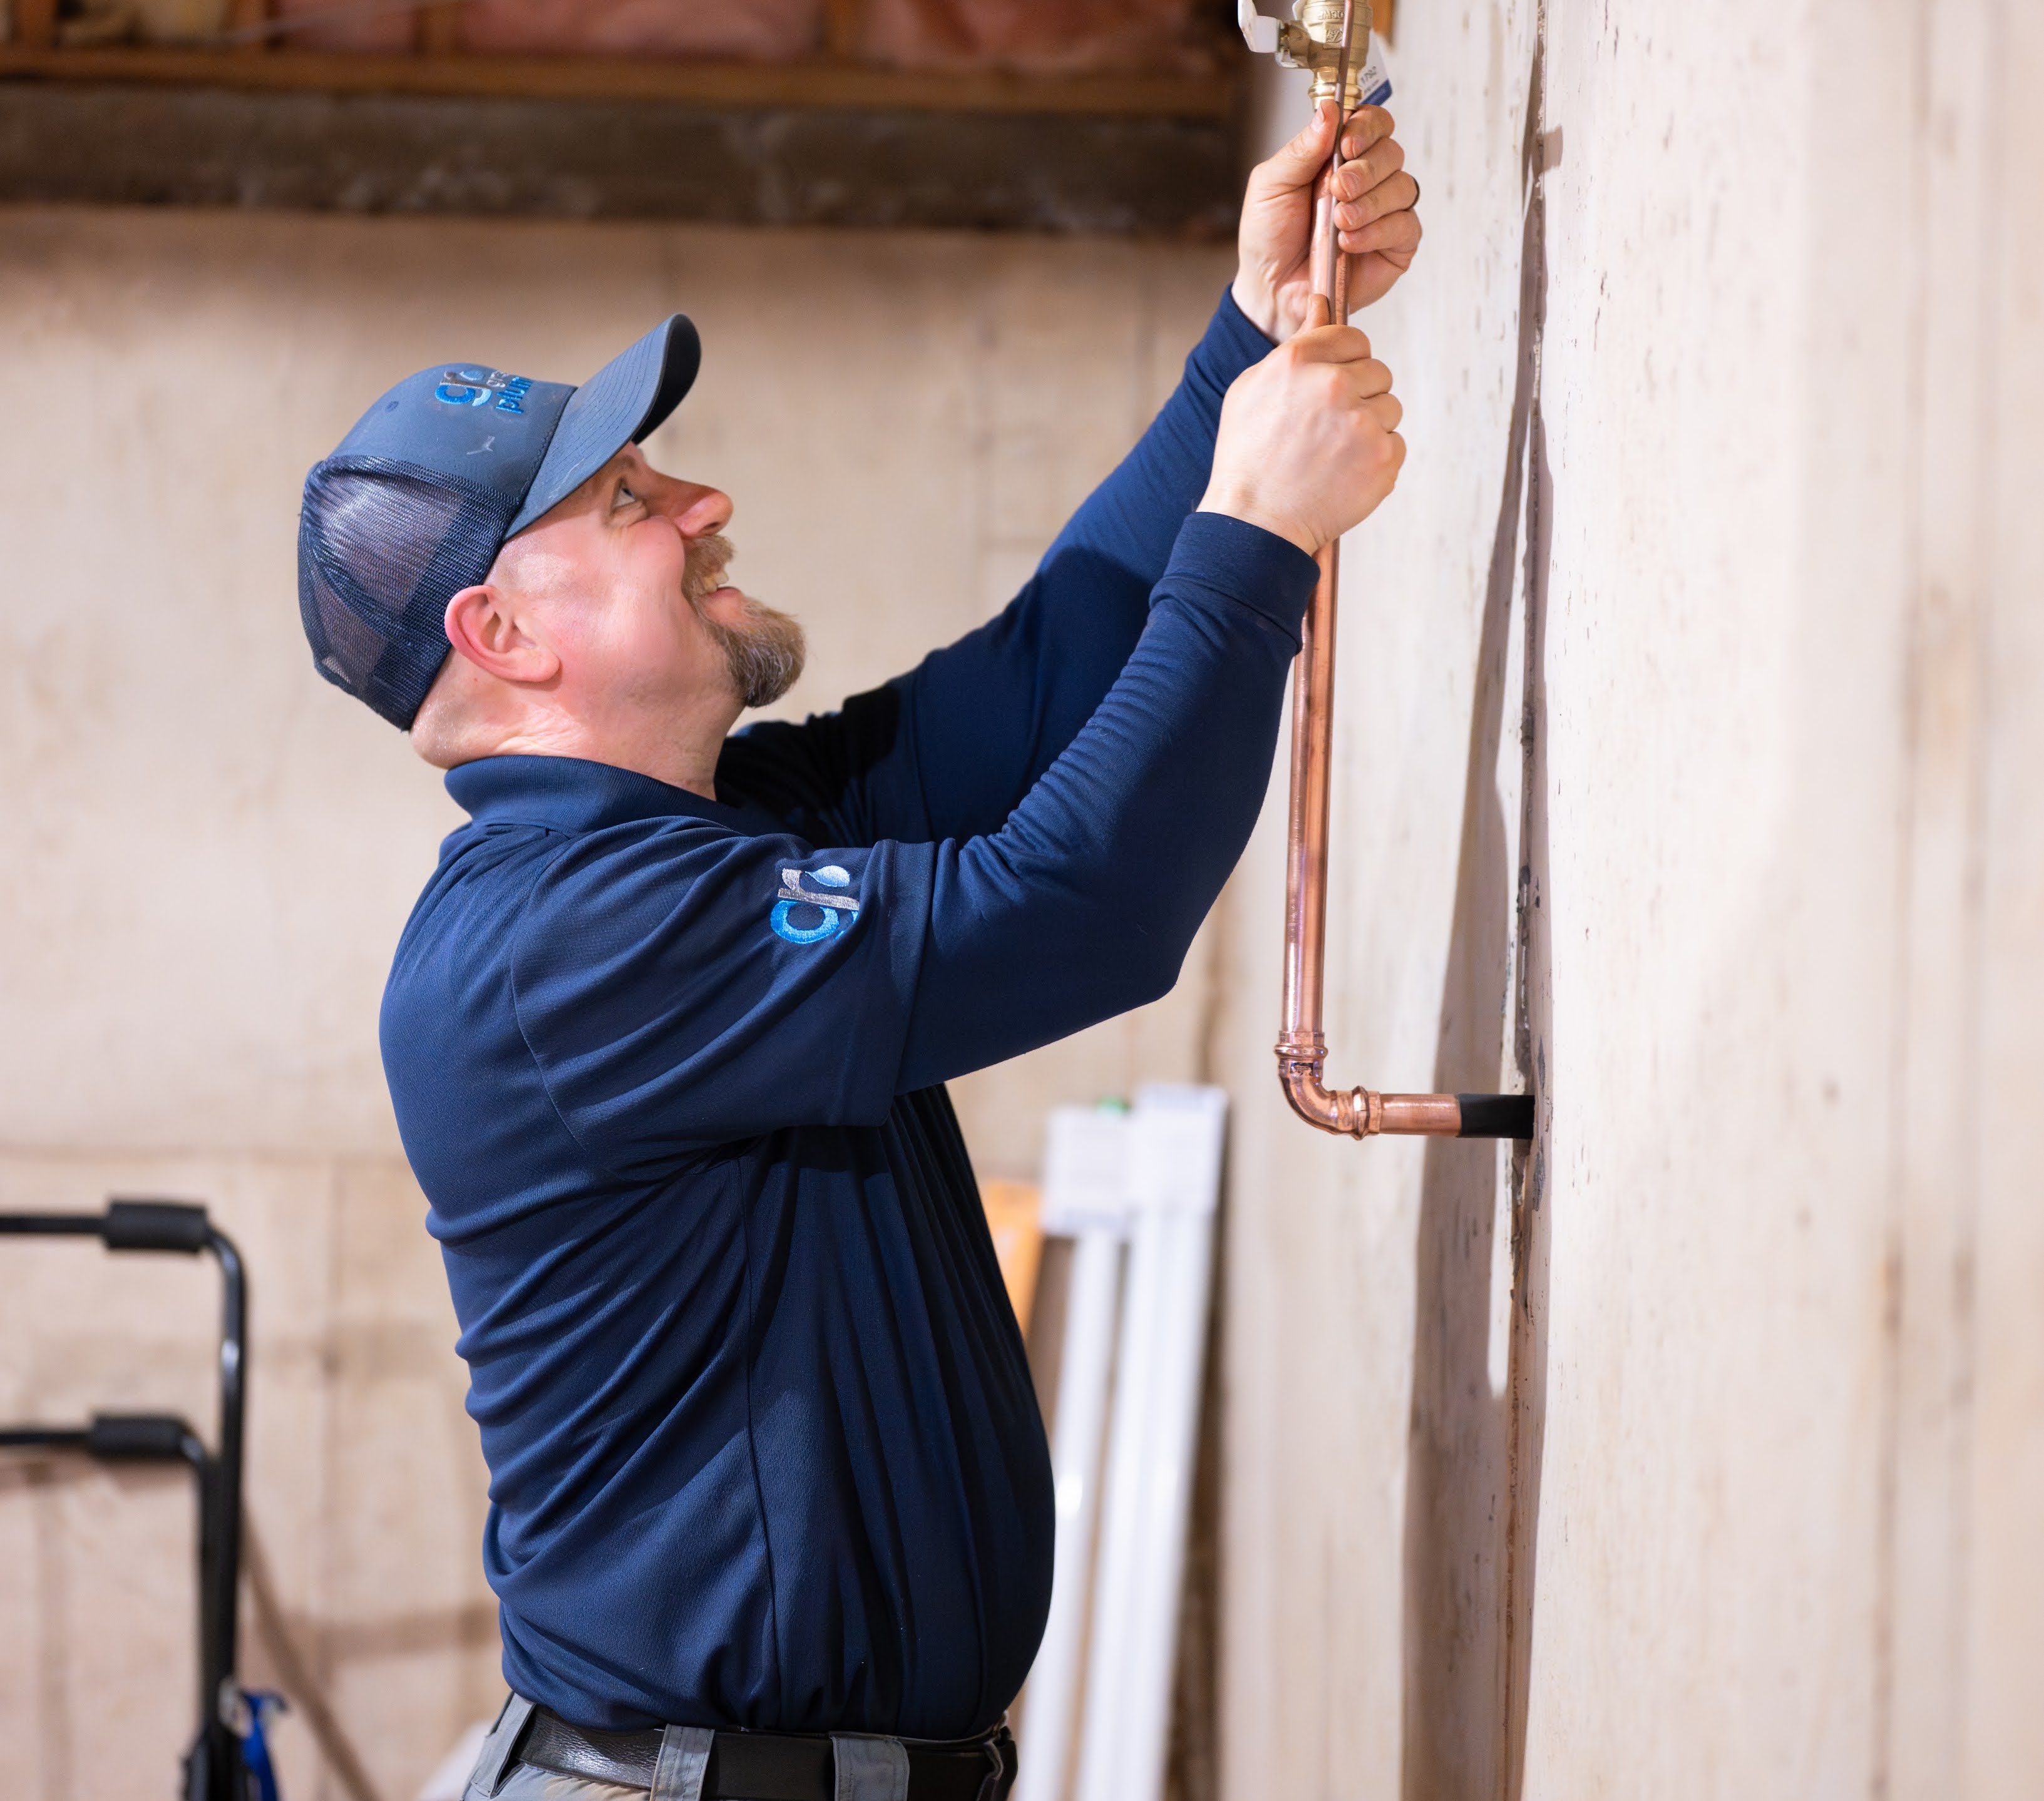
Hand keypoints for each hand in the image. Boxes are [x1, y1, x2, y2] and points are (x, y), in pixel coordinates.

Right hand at [1198, 312, 1405, 553]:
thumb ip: (1293, 349)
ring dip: (1370, 428)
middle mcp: (1332, 385)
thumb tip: (1320, 306)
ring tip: (1335, 455)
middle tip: (1330, 429)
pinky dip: (1376, 460)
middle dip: (1359, 396)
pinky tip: (1345, 474)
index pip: (1352, 338)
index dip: (1347, 362)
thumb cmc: (1248, 461)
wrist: (1255, 525)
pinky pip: (1396, 443)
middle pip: (1377, 371)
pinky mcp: (1383, 458)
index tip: (1336, 384)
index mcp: (1297, 362)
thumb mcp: (1251, 391)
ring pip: (1389, 407)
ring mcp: (1362, 423)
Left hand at [1232, 101, 1423, 342]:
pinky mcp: (1395, 246)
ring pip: (1403, 187)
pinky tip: (1349, 243)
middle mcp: (1368, 180)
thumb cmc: (1270, 238)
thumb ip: (1301, 149)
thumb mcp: (1271, 185)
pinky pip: (1406, 226)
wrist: (1271, 290)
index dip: (1366, 127)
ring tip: (1338, 222)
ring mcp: (1385, 212)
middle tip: (1336, 190)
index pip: (1373, 123)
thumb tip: (1329, 110)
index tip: (1345, 145)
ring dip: (1370, 203)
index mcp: (1340, 156)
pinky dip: (1378, 231)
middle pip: (1392, 151)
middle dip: (1365, 169)